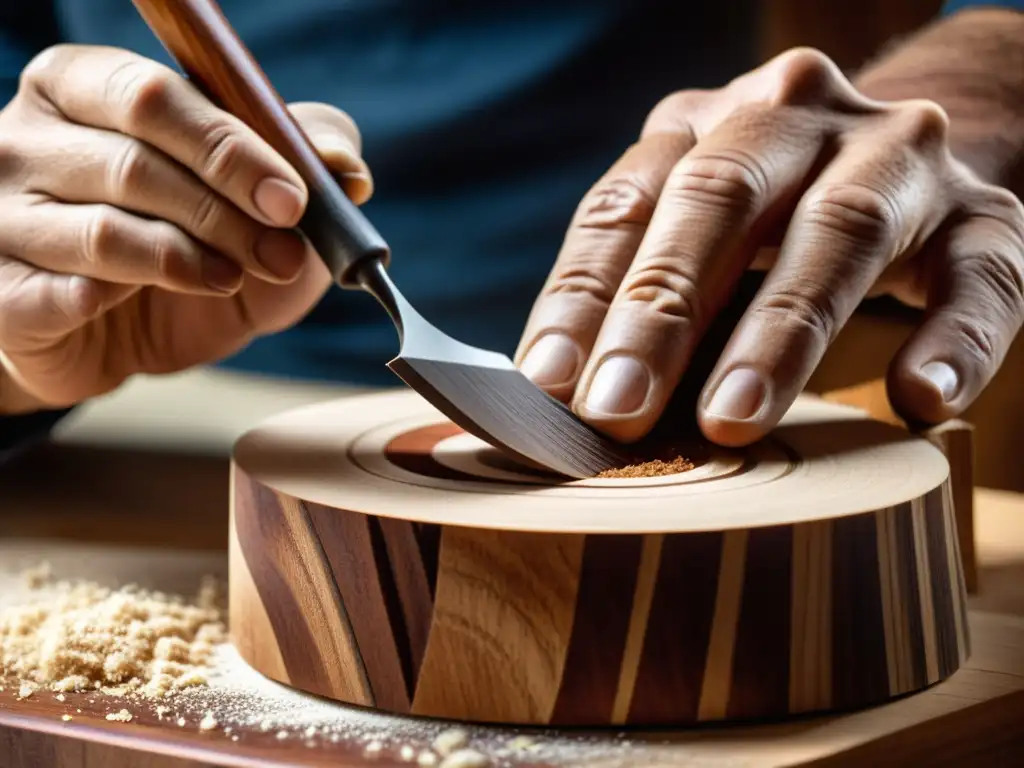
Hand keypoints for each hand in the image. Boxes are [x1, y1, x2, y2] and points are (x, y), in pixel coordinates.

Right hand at [0, 45, 370, 412]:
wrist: (114, 341)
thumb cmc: (187, 250)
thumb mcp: (256, 202)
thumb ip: (302, 163)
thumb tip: (348, 163)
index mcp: (83, 89)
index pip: (155, 97)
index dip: (233, 148)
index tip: (295, 199)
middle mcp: (26, 141)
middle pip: (134, 162)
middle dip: (226, 213)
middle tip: (283, 253)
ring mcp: (2, 215)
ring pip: (105, 233)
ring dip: (191, 262)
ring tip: (232, 277)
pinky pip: (62, 296)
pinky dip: (119, 303)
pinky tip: (140, 306)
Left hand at [515, 47, 1023, 445]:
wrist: (907, 159)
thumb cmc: (770, 219)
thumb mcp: (693, 229)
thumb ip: (633, 289)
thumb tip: (556, 395)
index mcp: (705, 123)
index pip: (626, 202)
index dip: (581, 295)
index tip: (548, 386)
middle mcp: (796, 118)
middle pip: (718, 200)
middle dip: (659, 310)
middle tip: (616, 411)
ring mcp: (898, 158)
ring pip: (839, 230)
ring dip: (779, 334)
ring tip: (732, 420)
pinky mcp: (985, 218)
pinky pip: (979, 279)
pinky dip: (953, 342)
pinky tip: (919, 400)